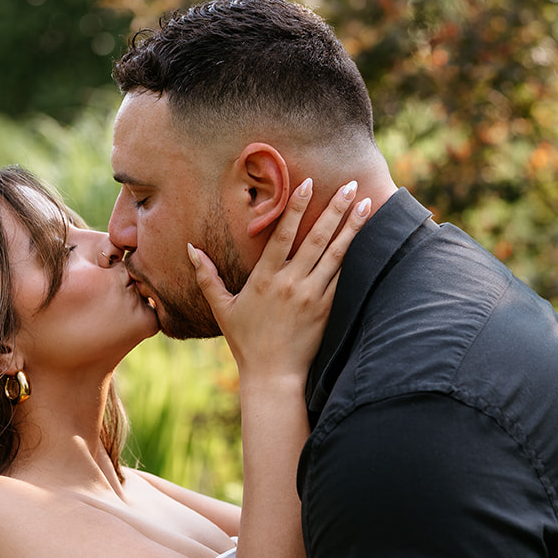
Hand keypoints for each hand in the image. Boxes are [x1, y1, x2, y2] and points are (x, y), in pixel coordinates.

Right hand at [188, 179, 370, 382]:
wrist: (272, 375)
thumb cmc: (245, 341)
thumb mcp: (222, 308)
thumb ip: (207, 277)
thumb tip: (191, 249)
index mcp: (265, 278)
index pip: (283, 234)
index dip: (295, 207)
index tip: (306, 183)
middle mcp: (290, 283)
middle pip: (316, 239)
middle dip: (335, 209)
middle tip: (349, 184)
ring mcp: (312, 296)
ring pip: (336, 255)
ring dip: (352, 228)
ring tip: (366, 205)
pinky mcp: (326, 310)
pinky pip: (343, 278)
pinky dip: (355, 257)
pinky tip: (367, 240)